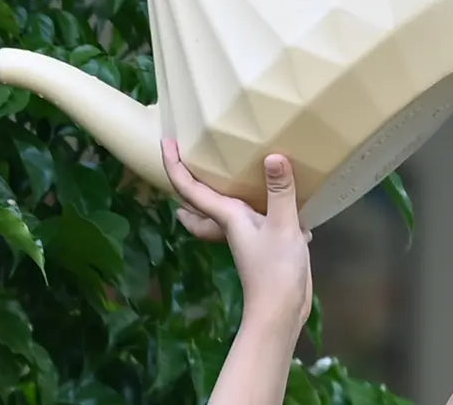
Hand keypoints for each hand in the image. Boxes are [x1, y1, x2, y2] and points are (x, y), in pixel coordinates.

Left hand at [161, 140, 312, 331]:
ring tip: (225, 171)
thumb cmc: (275, 271)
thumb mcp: (281, 226)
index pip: (189, 188)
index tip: (166, 141)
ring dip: (219, 192)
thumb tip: (273, 157)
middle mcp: (230, 223)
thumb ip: (278, 192)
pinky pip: (257, 217)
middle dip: (188, 179)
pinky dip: (264, 206)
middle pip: (198, 200)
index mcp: (226, 215)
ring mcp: (246, 234)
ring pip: (223, 209)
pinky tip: (287, 201)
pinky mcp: (264, 243)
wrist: (282, 311)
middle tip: (184, 154)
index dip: (174, 164)